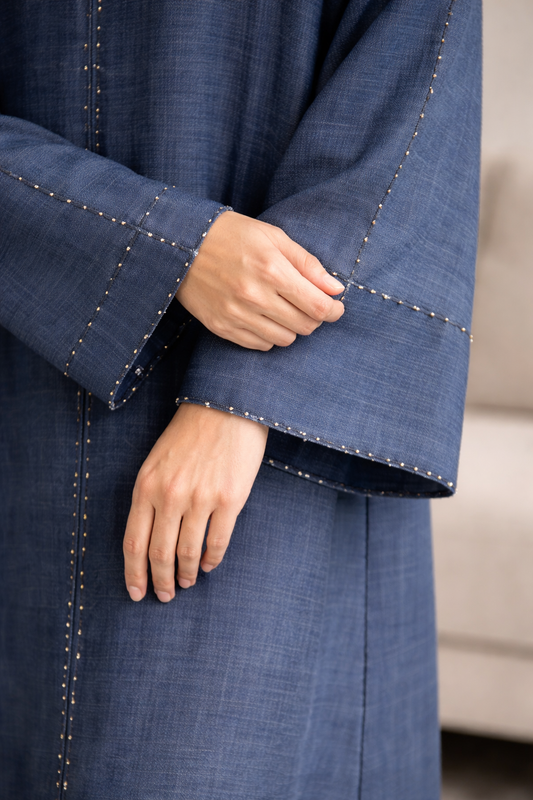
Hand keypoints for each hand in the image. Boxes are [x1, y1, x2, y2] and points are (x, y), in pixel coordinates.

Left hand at [123, 403, 267, 601]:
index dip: (134, 574)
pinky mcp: (229, 499)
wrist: (226, 406)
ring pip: (188, 553)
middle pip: (159, 554)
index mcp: (146, 486)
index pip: (133, 543)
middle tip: (166, 595)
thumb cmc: (190, 433)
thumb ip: (151, 496)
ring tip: (187, 582)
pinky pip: (217, 542)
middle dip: (161, 581)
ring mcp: (200, 499)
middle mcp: (169, 496)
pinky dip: (212, 560)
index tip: (137, 592)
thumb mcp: (157, 462)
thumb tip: (153, 538)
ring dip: (187, 574)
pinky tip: (209, 566)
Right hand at [176, 210, 344, 349]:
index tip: (336, 306)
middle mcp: (254, 296)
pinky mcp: (222, 327)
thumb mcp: (273, 237)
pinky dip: (270, 334)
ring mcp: (236, 315)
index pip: (317, 306)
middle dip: (314, 317)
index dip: (333, 310)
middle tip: (309, 304)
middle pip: (304, 325)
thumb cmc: (231, 235)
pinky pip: (261, 344)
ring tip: (284, 309)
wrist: (181, 244)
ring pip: (285, 339)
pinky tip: (264, 317)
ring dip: (292, 327)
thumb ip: (307, 264)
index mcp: (271, 269)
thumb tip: (336, 289)